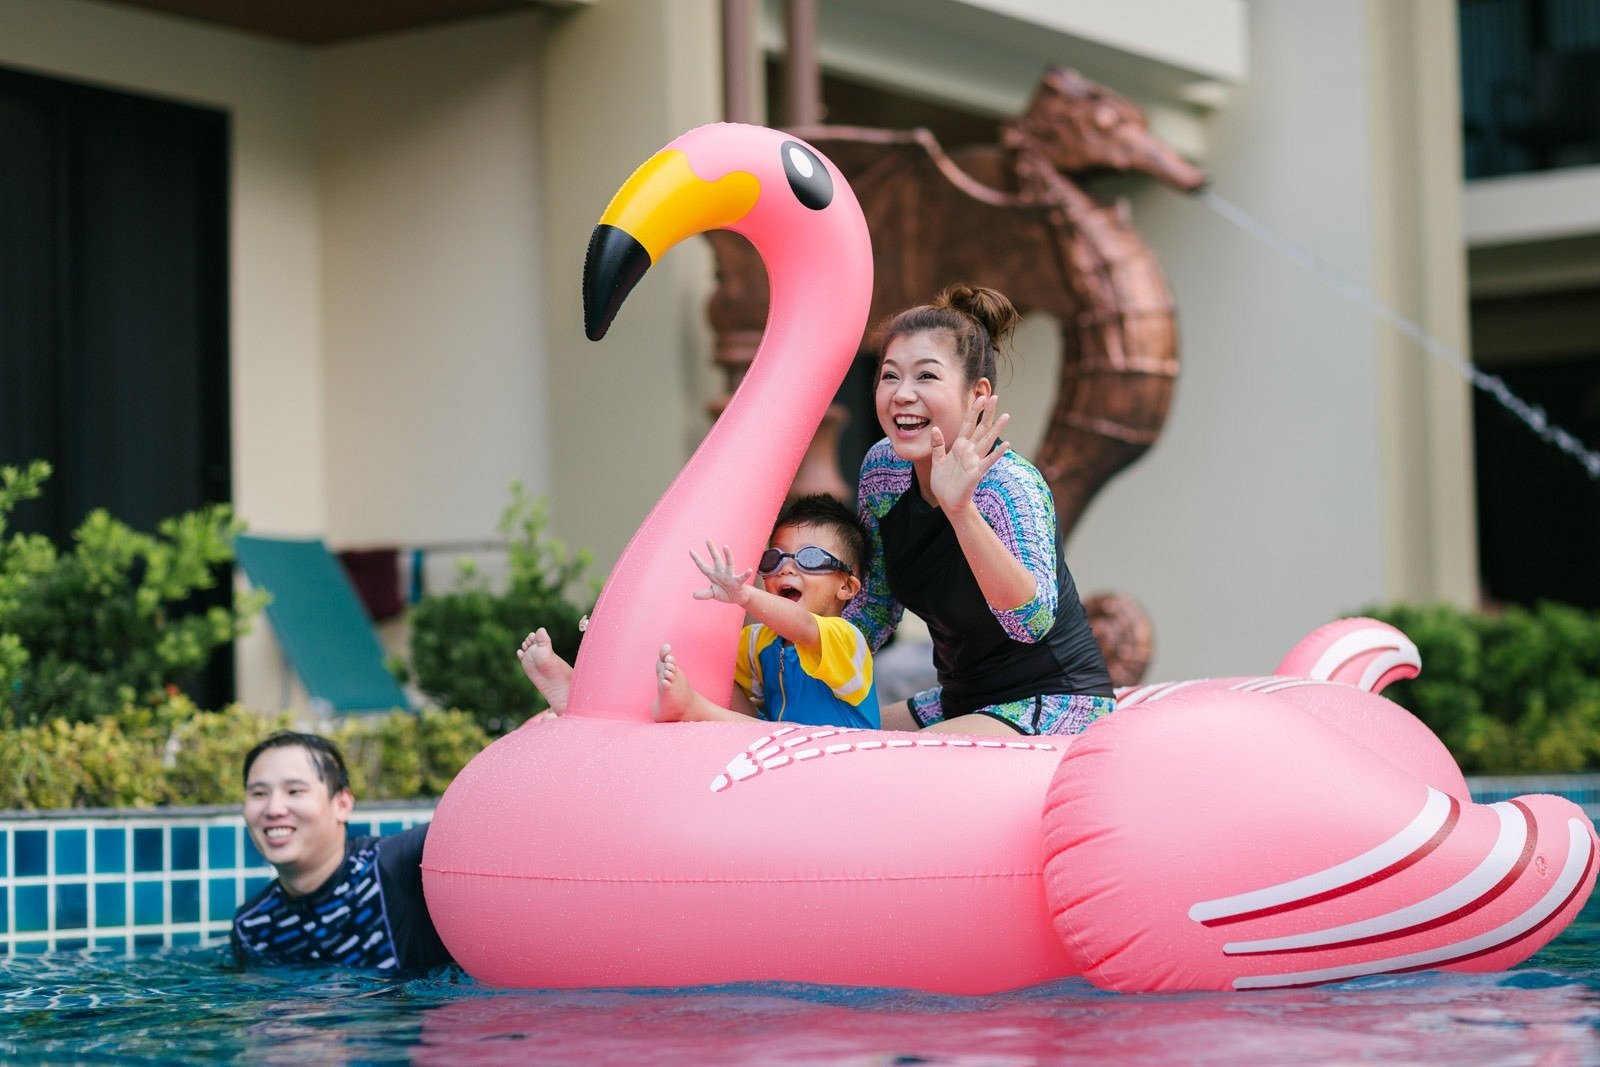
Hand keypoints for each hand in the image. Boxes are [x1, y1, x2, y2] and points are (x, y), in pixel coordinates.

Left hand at [689, 541, 753, 605]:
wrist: (738, 597)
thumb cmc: (725, 592)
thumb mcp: (713, 593)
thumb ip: (705, 594)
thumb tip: (694, 595)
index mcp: (714, 575)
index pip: (703, 566)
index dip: (697, 559)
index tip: (690, 550)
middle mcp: (721, 573)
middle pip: (716, 559)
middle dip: (712, 550)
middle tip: (708, 539)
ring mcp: (730, 576)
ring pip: (729, 564)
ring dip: (727, 555)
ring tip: (725, 547)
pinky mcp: (738, 582)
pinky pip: (742, 578)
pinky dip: (746, 574)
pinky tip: (749, 570)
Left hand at [928, 394, 1009, 513]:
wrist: (948, 502)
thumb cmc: (944, 483)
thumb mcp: (938, 461)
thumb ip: (937, 445)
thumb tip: (935, 429)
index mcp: (960, 447)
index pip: (968, 424)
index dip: (974, 411)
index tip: (980, 397)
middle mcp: (970, 451)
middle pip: (980, 428)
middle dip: (987, 413)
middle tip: (995, 397)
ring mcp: (975, 461)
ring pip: (987, 441)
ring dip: (997, 429)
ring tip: (1006, 416)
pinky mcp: (976, 472)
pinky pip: (988, 461)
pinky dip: (997, 453)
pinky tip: (1006, 445)